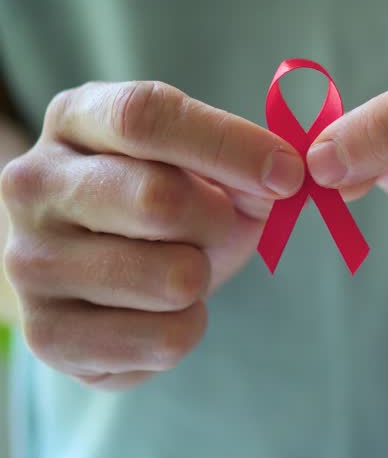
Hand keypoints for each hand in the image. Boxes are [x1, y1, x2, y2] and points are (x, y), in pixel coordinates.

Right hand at [1, 81, 303, 387]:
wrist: (107, 271)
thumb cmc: (165, 203)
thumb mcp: (206, 165)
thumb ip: (244, 161)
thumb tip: (280, 177)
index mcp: (75, 120)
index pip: (145, 117)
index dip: (229, 145)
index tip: (288, 174)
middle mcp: (34, 184)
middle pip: (158, 200)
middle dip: (218, 220)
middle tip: (216, 226)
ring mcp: (30, 262)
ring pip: (171, 279)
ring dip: (202, 278)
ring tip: (178, 267)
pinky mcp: (49, 335)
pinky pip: (164, 340)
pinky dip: (188, 328)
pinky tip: (160, 311)